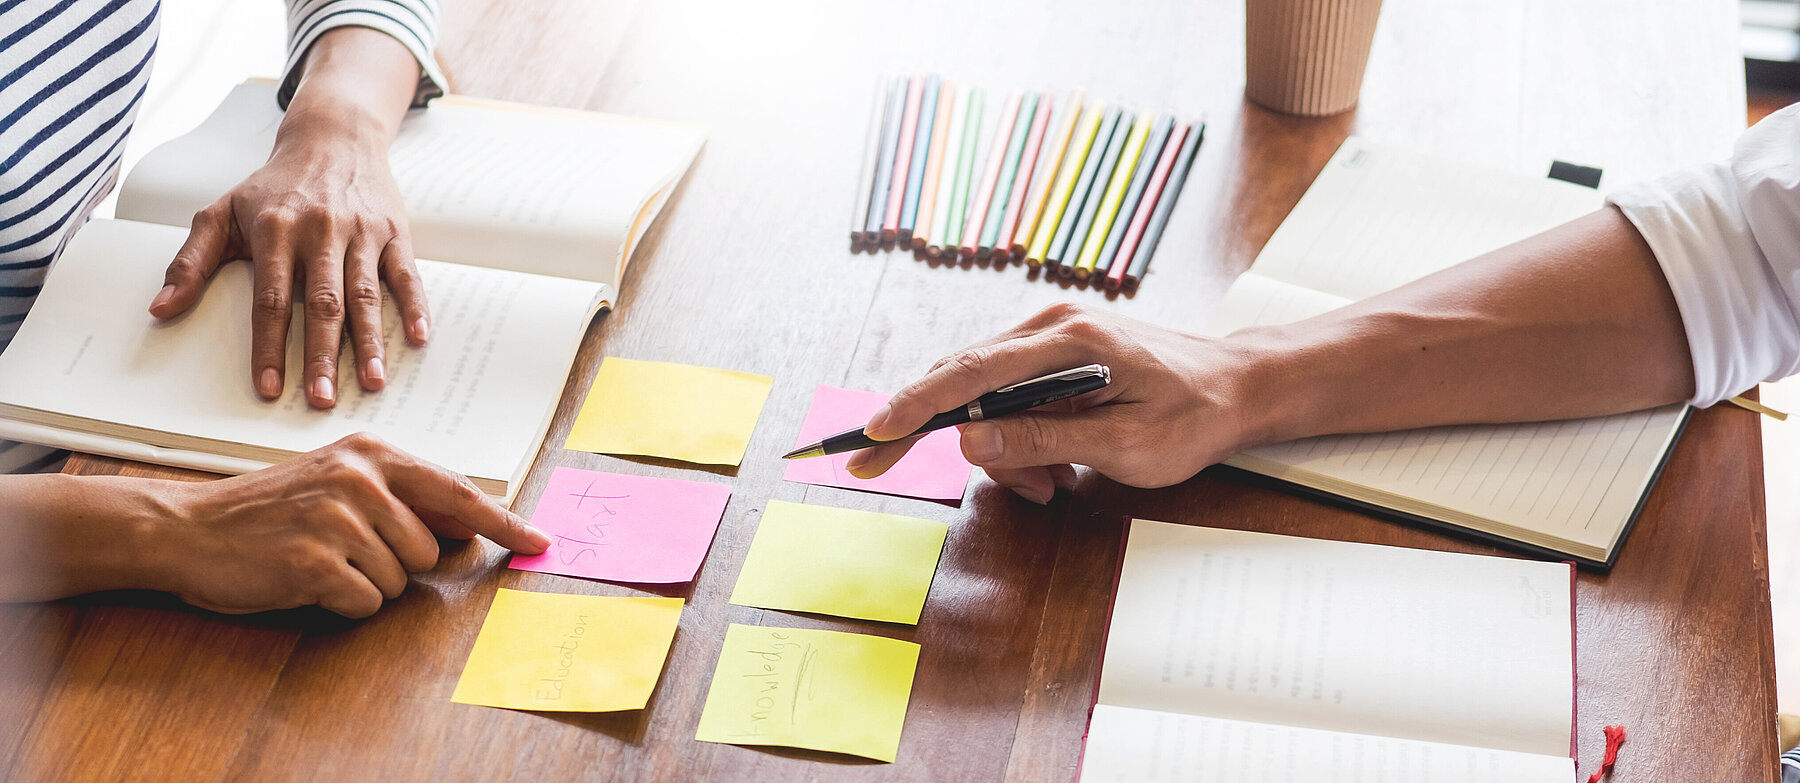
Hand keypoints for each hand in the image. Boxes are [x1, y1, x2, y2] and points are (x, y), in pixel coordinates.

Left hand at [148, 134, 428, 408]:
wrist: (332, 138)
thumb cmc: (274, 184)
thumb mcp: (222, 212)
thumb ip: (191, 262)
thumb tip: (160, 309)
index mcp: (274, 230)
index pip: (270, 299)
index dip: (269, 346)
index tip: (269, 388)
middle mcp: (320, 231)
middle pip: (322, 303)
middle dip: (322, 355)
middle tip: (323, 399)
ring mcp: (361, 232)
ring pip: (365, 294)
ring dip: (370, 341)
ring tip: (373, 382)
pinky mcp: (393, 232)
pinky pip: (406, 274)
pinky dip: (416, 306)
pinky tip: (420, 338)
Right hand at [152, 433, 548, 617]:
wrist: (186, 527)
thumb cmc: (268, 511)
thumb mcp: (338, 483)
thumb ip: (401, 499)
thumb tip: (468, 529)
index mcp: (372, 454)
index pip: (457, 491)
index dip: (504, 521)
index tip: (540, 541)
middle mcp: (360, 480)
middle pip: (428, 550)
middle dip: (395, 563)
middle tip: (342, 549)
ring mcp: (338, 519)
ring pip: (398, 580)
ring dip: (364, 583)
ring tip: (317, 558)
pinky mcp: (316, 561)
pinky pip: (365, 603)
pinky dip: (340, 603)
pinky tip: (303, 579)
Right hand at [844, 303, 1270, 502]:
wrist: (1238, 387)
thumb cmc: (1193, 416)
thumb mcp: (1125, 443)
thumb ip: (1045, 439)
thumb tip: (970, 442)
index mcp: (1069, 340)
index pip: (972, 370)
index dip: (918, 403)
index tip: (876, 430)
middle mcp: (1050, 327)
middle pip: (962, 379)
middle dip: (932, 433)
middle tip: (870, 468)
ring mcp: (1051, 338)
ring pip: (984, 396)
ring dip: (999, 452)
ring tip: (1050, 488)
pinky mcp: (1055, 355)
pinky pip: (1010, 398)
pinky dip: (1016, 439)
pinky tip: (1054, 469)